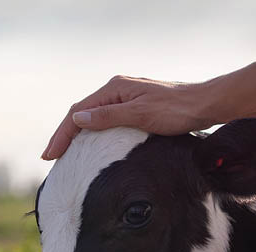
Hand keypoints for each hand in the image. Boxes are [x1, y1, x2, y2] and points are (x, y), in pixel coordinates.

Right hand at [42, 76, 217, 159]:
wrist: (206, 105)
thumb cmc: (176, 110)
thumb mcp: (140, 114)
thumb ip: (107, 117)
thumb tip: (77, 119)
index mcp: (114, 89)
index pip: (78, 112)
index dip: (61, 134)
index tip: (49, 155)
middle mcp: (117, 91)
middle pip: (82, 114)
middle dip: (64, 136)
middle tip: (50, 158)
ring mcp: (126, 99)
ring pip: (92, 117)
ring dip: (76, 135)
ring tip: (64, 154)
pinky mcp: (135, 108)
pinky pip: (105, 121)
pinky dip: (92, 134)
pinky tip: (90, 146)